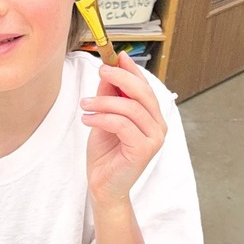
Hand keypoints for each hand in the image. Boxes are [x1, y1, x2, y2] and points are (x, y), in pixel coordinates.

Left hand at [80, 52, 166, 207]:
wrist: (104, 187)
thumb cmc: (106, 156)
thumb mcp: (104, 120)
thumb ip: (109, 98)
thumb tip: (107, 72)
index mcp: (151, 117)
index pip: (145, 87)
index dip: (132, 70)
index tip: (116, 57)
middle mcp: (158, 126)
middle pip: (142, 93)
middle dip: (120, 78)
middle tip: (101, 71)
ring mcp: (154, 138)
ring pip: (130, 108)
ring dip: (104, 102)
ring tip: (84, 104)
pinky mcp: (144, 149)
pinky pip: (122, 124)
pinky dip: (102, 118)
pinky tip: (87, 119)